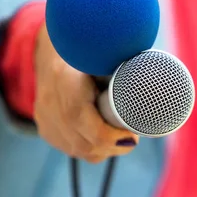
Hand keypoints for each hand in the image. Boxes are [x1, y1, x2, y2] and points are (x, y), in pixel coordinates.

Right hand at [33, 23, 138, 162]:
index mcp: (66, 80)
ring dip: (103, 149)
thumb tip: (152, 90)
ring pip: (79, 150)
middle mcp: (51, 102)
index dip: (113, 138)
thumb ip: (125, 71)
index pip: (87, 124)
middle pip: (85, 144)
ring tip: (119, 137)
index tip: (133, 136)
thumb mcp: (106, 54)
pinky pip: (70, 148)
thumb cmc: (89, 48)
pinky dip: (89, 147)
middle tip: (131, 138)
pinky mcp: (44, 127)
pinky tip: (100, 137)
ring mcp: (45, 117)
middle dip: (113, 146)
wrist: (50, 46)